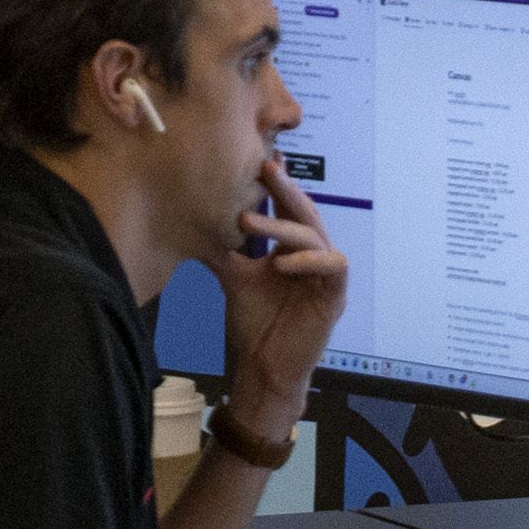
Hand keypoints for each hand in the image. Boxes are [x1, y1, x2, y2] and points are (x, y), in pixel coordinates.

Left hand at [222, 149, 347, 394]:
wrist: (263, 367)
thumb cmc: (254, 324)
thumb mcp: (233, 278)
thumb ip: (221, 251)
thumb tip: (192, 220)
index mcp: (291, 250)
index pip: (288, 210)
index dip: (277, 186)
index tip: (260, 160)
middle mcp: (312, 257)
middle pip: (305, 213)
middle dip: (286, 189)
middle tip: (266, 168)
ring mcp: (325, 276)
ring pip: (316, 236)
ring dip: (284, 226)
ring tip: (249, 220)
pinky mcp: (335, 296)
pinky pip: (333, 266)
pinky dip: (309, 259)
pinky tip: (281, 261)